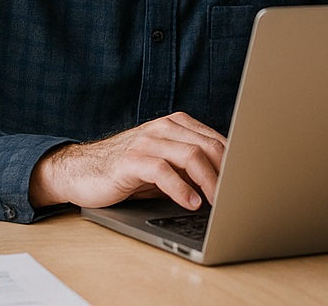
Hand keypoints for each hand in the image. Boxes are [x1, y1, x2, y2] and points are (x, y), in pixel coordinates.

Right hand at [29, 111, 226, 210]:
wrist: (81, 171)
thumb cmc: (127, 170)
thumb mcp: (164, 164)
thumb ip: (190, 165)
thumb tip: (226, 181)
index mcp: (175, 124)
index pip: (215, 139)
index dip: (234, 161)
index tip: (247, 181)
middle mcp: (163, 128)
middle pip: (208, 146)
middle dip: (227, 172)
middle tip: (237, 196)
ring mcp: (147, 142)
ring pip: (190, 156)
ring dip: (209, 181)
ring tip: (219, 201)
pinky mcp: (131, 160)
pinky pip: (163, 171)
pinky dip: (181, 189)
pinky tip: (191, 203)